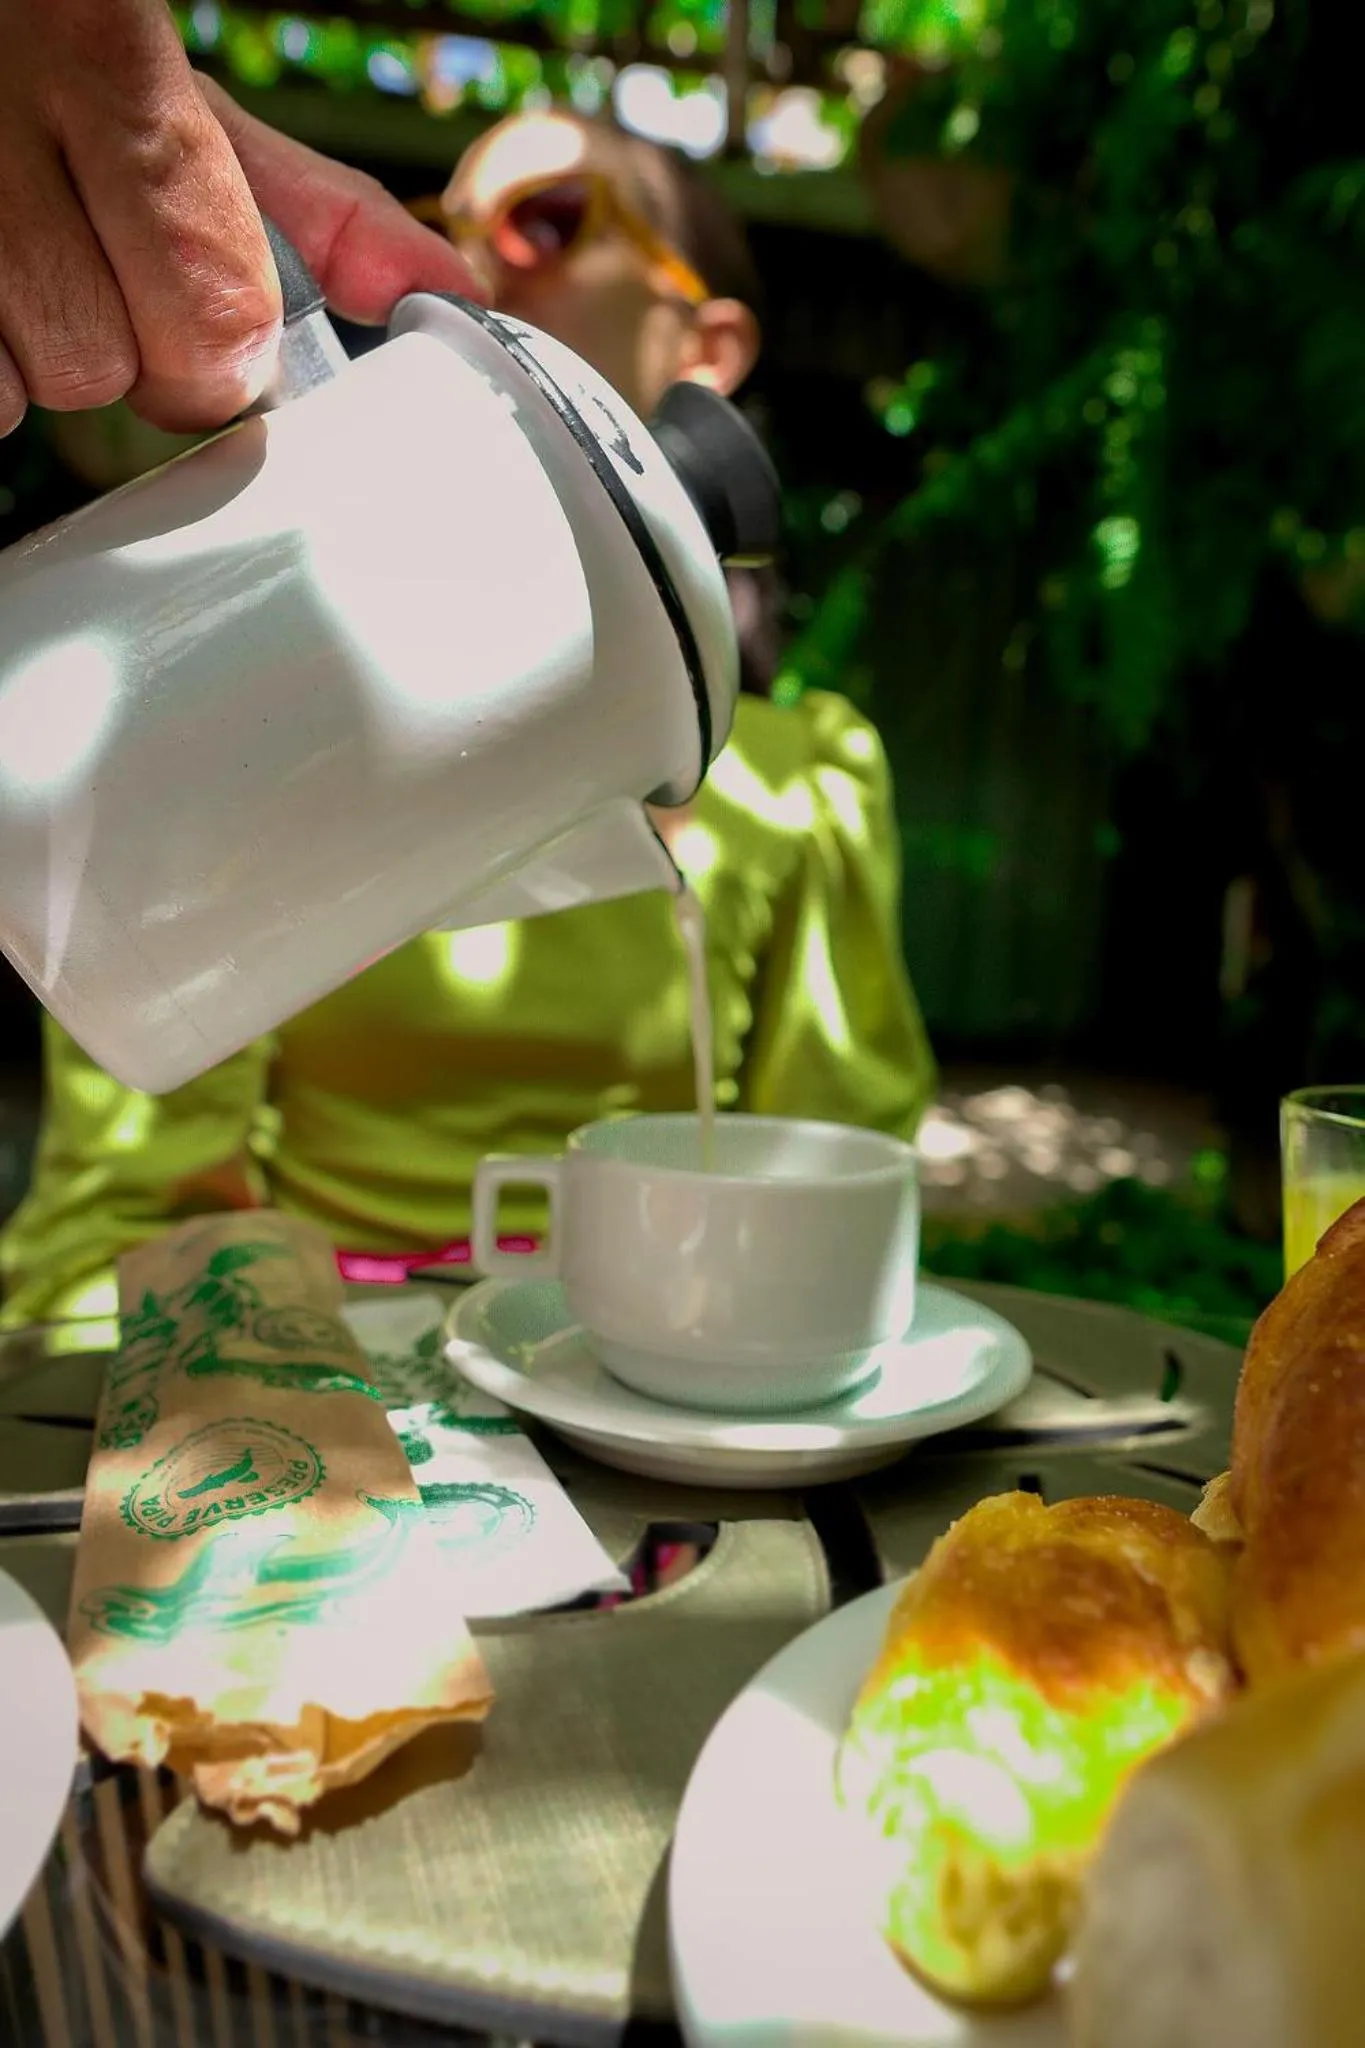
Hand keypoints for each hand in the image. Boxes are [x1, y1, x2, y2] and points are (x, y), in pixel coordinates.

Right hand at [0, 0, 484, 438]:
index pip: (220, 299)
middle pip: (137, 365)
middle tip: (127, 295)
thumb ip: (320, 210)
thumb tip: (444, 291)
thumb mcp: (183, 109)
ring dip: (62, 357)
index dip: (231, 343)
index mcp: (105, 47)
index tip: (222, 326)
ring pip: (51, 382)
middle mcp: (4, 108)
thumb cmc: (53, 72)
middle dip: (155, 362)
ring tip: (42, 270)